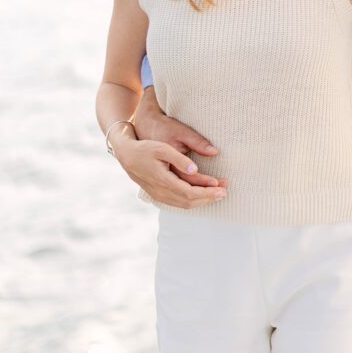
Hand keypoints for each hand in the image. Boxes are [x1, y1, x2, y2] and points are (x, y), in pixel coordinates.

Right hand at [111, 134, 227, 209]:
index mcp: (163, 181)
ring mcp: (158, 195)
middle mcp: (161, 192)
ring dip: (202, 200)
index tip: (222, 188)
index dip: (207, 192)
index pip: (190, 193)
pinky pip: (177, 203)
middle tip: (225, 191)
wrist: (126, 154)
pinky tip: (201, 196)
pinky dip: (192, 201)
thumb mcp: (163, 148)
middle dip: (208, 198)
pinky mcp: (157, 194)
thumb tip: (196, 170)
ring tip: (217, 194)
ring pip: (183, 205)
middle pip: (189, 202)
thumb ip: (180, 160)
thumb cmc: (145, 147)